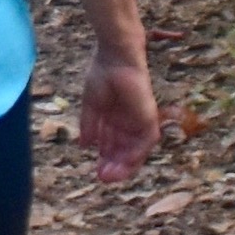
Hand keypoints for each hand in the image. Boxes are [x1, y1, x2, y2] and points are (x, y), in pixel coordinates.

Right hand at [78, 49, 160, 180]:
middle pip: (125, 150)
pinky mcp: (149, 116)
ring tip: (111, 175)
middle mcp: (129, 122)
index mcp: (116, 118)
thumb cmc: (103, 73)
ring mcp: (140, 119)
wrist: (114, 56)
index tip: (96, 171)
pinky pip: (146, 141)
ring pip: (136, 150)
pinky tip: (124, 163)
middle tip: (103, 178)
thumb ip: (89, 125)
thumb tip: (84, 145)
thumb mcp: (91, 104)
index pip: (113, 145)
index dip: (106, 159)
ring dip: (125, 164)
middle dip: (115, 165)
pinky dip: (136, 154)